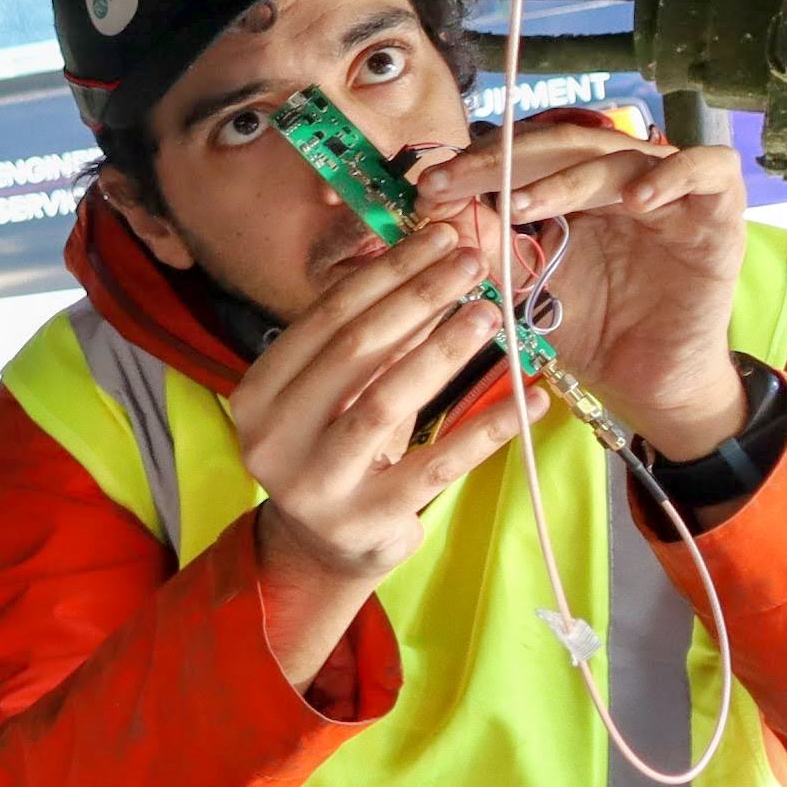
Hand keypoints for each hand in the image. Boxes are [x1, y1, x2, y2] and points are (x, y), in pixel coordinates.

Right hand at [229, 225, 545, 683]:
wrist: (324, 548)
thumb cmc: (337, 450)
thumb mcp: (340, 393)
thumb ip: (373, 338)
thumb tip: (433, 259)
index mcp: (257, 394)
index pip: (325, 319)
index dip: (385, 273)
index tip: (438, 238)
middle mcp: (273, 439)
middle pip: (352, 351)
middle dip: (418, 298)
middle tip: (472, 263)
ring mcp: (316, 485)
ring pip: (385, 402)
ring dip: (444, 352)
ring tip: (494, 314)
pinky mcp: (367, 520)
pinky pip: (436, 464)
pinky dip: (486, 428)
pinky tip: (529, 398)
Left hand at [412, 115, 748, 456]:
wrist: (649, 385)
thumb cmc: (592, 334)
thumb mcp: (527, 289)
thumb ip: (491, 247)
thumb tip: (438, 209)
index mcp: (575, 191)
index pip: (523, 156)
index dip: (477, 164)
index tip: (428, 186)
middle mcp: (620, 181)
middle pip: (563, 146)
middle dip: (502, 161)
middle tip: (452, 180)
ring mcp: (669, 191)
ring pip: (619, 157)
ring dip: (565, 177)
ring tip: (519, 203)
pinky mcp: (718, 211)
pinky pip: (706, 171)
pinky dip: (673, 176)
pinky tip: (636, 200)